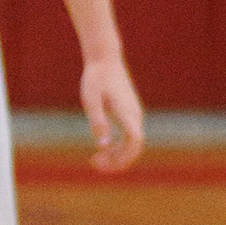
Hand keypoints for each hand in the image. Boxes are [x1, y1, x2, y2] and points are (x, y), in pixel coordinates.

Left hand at [80, 56, 144, 172]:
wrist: (105, 59)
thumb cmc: (96, 78)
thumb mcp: (91, 100)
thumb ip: (98, 122)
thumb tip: (103, 146)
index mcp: (126, 112)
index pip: (134, 142)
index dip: (122, 157)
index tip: (101, 162)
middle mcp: (134, 115)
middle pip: (134, 147)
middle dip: (118, 161)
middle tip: (94, 164)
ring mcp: (134, 115)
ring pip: (132, 143)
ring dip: (117, 156)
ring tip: (96, 160)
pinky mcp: (129, 114)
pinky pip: (129, 137)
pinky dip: (118, 147)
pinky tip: (102, 149)